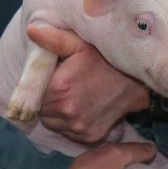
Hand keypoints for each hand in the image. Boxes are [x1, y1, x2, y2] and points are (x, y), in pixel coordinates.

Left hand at [26, 23, 149, 144]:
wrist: (135, 80)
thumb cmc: (104, 59)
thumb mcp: (79, 43)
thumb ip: (53, 38)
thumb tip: (32, 31)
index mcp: (60, 88)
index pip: (33, 94)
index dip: (40, 87)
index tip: (53, 79)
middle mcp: (68, 111)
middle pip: (41, 111)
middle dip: (47, 100)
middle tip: (63, 87)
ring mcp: (79, 127)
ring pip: (53, 123)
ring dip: (57, 113)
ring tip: (73, 97)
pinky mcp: (89, 137)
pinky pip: (68, 133)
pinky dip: (70, 123)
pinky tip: (82, 108)